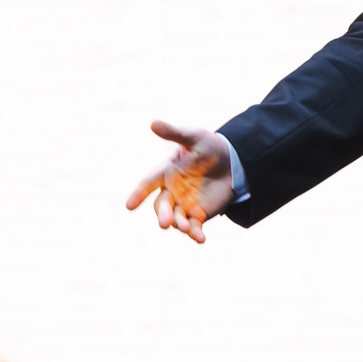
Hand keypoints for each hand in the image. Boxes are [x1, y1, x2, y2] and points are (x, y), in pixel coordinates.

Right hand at [125, 120, 234, 243]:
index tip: (129, 206)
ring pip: (177, 218)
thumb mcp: (194, 137)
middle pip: (162, 205)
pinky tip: (200, 239)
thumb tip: (153, 123)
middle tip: (165, 224)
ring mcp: (184, 204)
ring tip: (185, 228)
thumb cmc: (209, 146)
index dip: (138, 194)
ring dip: (179, 224)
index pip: (148, 183)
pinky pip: (193, 227)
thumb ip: (174, 133)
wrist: (233, 162)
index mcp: (166, 172)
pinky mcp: (198, 214)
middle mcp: (172, 191)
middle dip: (163, 214)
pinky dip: (195, 234)